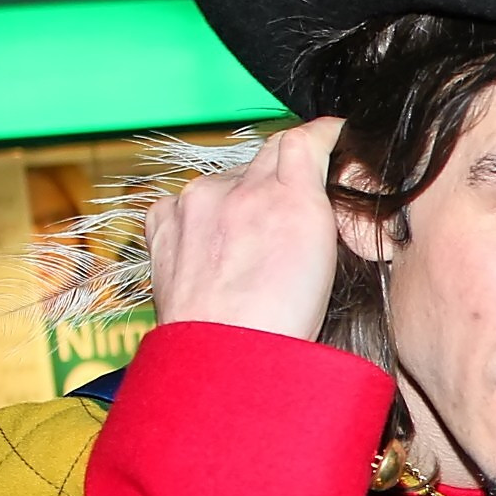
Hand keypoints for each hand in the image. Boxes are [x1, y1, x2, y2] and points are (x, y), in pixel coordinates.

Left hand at [144, 116, 347, 339]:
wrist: (224, 360)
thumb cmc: (281, 326)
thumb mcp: (330, 261)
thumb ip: (322, 206)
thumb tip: (320, 172)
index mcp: (290, 196)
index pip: (304, 139)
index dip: (322, 135)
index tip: (332, 136)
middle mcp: (239, 188)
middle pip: (264, 157)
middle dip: (283, 174)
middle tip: (296, 210)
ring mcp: (196, 204)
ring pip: (226, 181)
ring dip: (241, 199)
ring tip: (253, 246)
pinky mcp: (164, 224)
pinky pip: (183, 202)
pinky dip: (199, 215)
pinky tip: (214, 247)